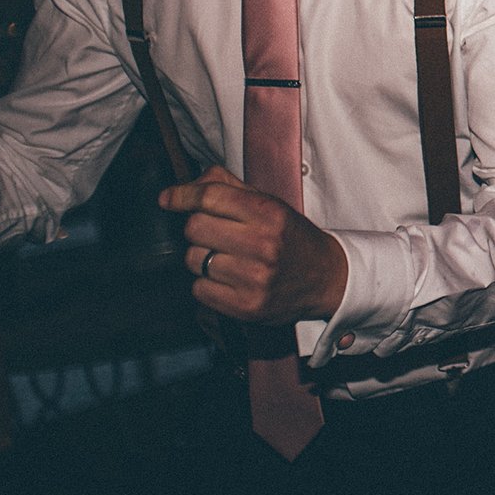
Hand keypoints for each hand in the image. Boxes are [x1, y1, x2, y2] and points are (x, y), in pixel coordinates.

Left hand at [158, 165, 347, 324]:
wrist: (326, 278)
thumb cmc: (291, 237)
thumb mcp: (269, 204)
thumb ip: (228, 188)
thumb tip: (181, 189)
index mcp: (269, 213)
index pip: (210, 197)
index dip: (183, 196)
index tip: (168, 199)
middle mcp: (263, 245)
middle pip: (195, 228)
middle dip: (197, 228)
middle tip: (215, 233)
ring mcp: (254, 279)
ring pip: (194, 260)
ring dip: (202, 257)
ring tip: (226, 258)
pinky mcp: (246, 307)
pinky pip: (199, 289)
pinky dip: (206, 284)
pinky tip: (227, 279)